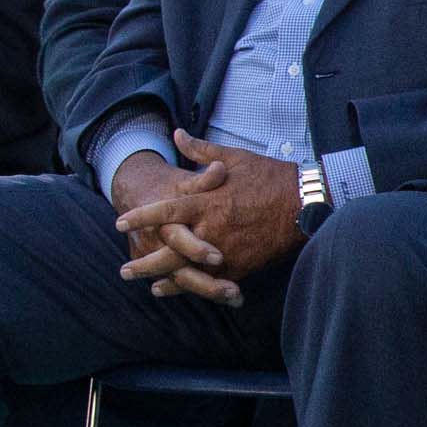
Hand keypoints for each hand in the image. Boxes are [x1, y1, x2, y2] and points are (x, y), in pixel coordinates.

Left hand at [115, 131, 303, 303]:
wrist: (307, 202)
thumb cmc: (269, 177)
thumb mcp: (234, 158)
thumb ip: (200, 151)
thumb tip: (176, 133)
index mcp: (207, 201)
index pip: (165, 210)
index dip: (141, 218)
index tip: (119, 224)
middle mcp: (212, 228)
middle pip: (171, 249)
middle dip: (146, 262)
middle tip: (125, 271)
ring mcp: (228, 249)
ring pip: (191, 271)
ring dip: (169, 280)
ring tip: (151, 287)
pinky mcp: (244, 265)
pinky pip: (217, 280)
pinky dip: (201, 288)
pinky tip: (189, 292)